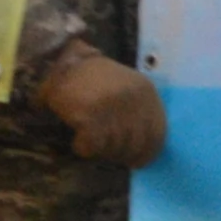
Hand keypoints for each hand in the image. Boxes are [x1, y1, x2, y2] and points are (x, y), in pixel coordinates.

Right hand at [35, 45, 169, 170]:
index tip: (135, 161)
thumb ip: (138, 114)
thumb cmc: (96, 78)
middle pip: (134, 146)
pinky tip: (78, 136)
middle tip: (107, 150)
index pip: (157, 136)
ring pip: (113, 149)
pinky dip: (83, 146)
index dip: (146, 153)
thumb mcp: (128, 88)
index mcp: (146, 93)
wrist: (63, 60)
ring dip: (101, 149)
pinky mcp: (89, 117)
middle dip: (120, 154)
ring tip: (91, 136)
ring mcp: (112, 109)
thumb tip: (142, 153)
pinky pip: (90, 147)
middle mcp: (133, 101)